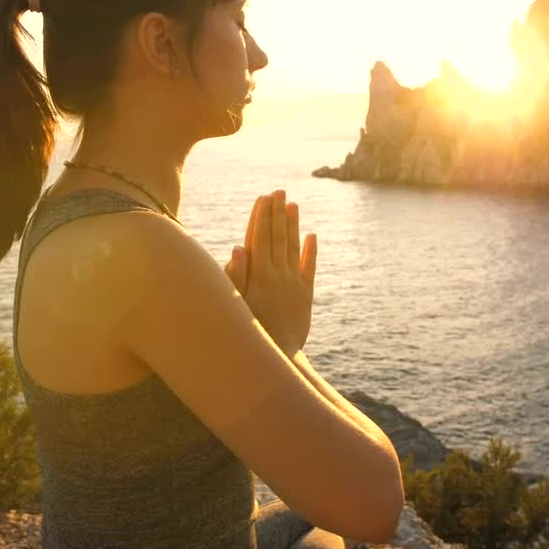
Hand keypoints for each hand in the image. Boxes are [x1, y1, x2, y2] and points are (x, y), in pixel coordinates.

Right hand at [224, 190, 316, 353]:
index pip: (260, 238)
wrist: (277, 357)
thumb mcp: (237, 304)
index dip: (262, 216)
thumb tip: (238, 247)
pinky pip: (308, 268)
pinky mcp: (305, 296)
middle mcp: (278, 275)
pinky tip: (312, 236)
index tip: (264, 197)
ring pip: (293, 247)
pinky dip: (310, 251)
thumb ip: (237, 276)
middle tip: (279, 191)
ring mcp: (294, 284)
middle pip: (278, 237)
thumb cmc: (249, 331)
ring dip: (293, 225)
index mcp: (259, 275)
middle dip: (277, 213)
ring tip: (293, 204)